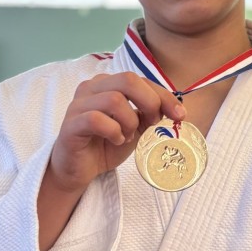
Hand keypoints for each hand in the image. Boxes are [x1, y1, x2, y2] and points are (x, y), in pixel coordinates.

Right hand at [48, 72, 185, 192]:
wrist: (79, 170)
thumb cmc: (105, 145)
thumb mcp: (136, 128)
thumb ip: (150, 115)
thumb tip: (176, 110)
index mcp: (107, 84)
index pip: (140, 80)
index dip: (164, 96)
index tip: (180, 115)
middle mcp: (91, 88)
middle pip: (128, 80)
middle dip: (149, 103)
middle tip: (151, 125)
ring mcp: (78, 104)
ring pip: (114, 100)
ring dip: (129, 122)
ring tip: (127, 137)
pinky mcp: (71, 124)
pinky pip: (96, 119)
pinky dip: (113, 131)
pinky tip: (116, 141)